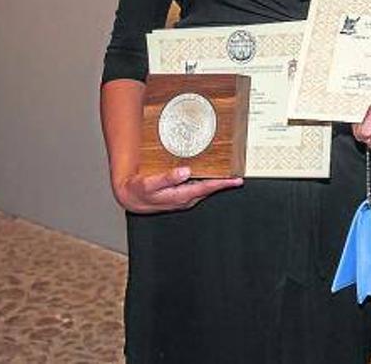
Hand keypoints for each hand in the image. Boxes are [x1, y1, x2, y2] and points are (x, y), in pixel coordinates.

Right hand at [113, 165, 242, 213]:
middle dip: (225, 183)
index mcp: (180, 196)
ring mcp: (185, 197)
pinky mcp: (182, 194)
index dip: (223, 184)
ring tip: (230, 173)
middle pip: (210, 189)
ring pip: (205, 189)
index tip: (236, 180)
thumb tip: (184, 172)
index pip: (207, 189)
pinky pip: (199, 187)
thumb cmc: (140, 190)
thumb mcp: (149, 184)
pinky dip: (207, 181)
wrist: (131, 197)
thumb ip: (166, 178)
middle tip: (239, 174)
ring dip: (217, 182)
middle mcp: (186, 198)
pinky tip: (211, 174)